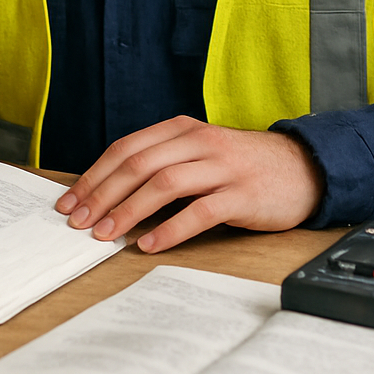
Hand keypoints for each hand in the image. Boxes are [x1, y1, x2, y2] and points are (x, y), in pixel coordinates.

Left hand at [53, 115, 323, 252]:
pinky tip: (149, 244)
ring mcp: (222, 167)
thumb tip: (110, 193)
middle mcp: (200, 142)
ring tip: (106, 236)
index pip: (126, 148)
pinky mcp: (242, 195)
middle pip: (138, 164)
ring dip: (129, 211)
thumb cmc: (243, 166)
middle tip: (79, 222)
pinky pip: (200, 211)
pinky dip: (170, 229)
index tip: (70, 201)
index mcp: (183, 129)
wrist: (303, 169)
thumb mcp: (200, 152)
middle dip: (102, 195)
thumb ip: (163, 162)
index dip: (94, 175)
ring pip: (164, 184)